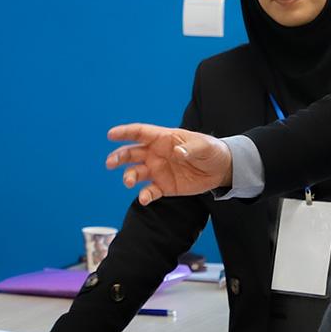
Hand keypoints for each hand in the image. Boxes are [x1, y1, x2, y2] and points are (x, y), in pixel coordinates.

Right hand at [105, 124, 233, 205]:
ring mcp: (158, 170)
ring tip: (128, 182)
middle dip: (119, 157)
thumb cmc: (210, 151)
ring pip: (136, 172)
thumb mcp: (204, 147)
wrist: (220, 170)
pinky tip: (144, 199)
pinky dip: (145, 195)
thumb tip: (177, 152)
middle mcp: (156, 154)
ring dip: (129, 176)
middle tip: (110, 163)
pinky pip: (150, 191)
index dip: (125, 133)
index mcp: (163, 139)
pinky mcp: (164, 186)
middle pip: (132, 153)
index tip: (111, 135)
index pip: (140, 133)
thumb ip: (190, 149)